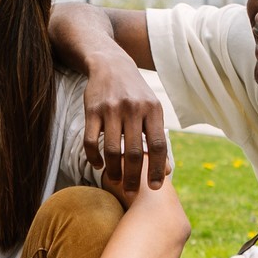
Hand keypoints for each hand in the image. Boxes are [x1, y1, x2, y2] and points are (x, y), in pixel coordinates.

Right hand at [82, 56, 169, 189]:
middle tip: (131, 192)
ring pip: (112, 150)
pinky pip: (91, 142)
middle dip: (134, 177)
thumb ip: (157, 138)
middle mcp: (134, 109)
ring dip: (114, 171)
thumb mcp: (152, 109)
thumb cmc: (135, 94)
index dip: (158, 169)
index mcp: (153, 110)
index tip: (155, 188)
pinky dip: (94, 158)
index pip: (158, 146)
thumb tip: (167, 170)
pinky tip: (98, 165)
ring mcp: (111, 110)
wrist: (111, 65)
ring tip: (115, 180)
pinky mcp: (92, 111)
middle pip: (134, 152)